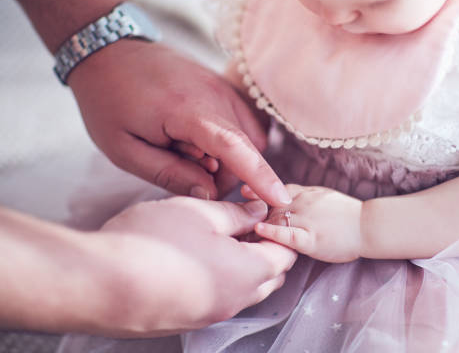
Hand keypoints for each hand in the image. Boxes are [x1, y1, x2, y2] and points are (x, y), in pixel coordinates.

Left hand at [68, 40, 291, 205]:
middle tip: (186, 174)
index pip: (235, 147)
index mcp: (187, 110)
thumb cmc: (109, 101)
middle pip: (245, 150)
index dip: (260, 177)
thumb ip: (169, 174)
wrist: (109, 50)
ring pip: (248, 139)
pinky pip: (243, 124)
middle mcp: (216, 95)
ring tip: (189, 155)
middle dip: (224, 176)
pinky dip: (231, 142)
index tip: (281, 200)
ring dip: (228, 159)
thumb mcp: (125, 149)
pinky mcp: (224, 87)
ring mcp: (223, 88)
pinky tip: (200, 142)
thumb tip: (210, 194)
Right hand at [96, 197, 296, 336]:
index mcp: (249, 272)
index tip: (263, 212)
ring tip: (216, 237)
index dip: (278, 230)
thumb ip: (236, 213)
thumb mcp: (200, 212)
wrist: (97, 283)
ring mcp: (209, 316)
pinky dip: (218, 280)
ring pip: (243, 290)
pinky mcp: (185, 321)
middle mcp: (235, 301)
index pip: (285, 254)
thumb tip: (257, 213)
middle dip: (264, 249)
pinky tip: (192, 258)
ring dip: (241, 265)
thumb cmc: (151, 242)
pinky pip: (216, 300)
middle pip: (269, 276)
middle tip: (242, 222)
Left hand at [249, 184, 362, 262]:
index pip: (277, 191)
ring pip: (274, 218)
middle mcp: (302, 203)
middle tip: (233, 217)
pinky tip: (259, 231)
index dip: (259, 191)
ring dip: (255, 223)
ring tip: (238, 229)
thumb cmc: (348, 214)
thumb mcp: (324, 196)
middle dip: (252, 210)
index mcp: (305, 193)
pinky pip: (287, 234)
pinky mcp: (310, 239)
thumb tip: (286, 197)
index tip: (243, 191)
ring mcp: (305, 220)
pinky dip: (271, 232)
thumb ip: (304, 195)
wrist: (368, 226)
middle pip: (270, 204)